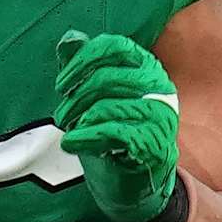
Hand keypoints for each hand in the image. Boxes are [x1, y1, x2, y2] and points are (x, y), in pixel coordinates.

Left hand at [55, 31, 181, 221]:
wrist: (137, 183)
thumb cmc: (114, 135)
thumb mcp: (96, 97)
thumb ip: (84, 66)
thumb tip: (69, 37)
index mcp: (146, 67)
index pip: (114, 47)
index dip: (82, 61)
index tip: (62, 84)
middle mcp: (158, 86)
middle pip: (106, 78)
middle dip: (75, 99)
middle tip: (62, 116)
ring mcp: (160, 115)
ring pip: (107, 107)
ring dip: (78, 121)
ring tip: (69, 131)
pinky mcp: (153, 143)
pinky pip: (112, 133)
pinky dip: (85, 138)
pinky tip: (72, 144)